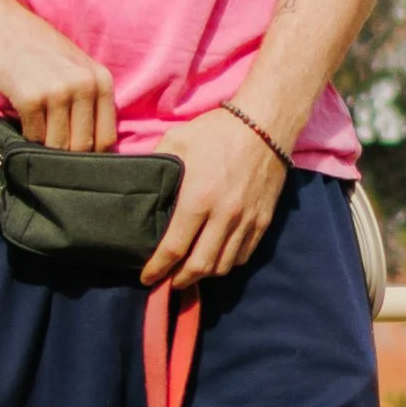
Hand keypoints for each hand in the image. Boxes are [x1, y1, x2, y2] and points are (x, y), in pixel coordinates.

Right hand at [0, 0, 116, 151]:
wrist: (1, 26)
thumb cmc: (39, 50)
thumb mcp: (77, 68)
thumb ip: (90, 101)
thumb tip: (94, 149)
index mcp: (101, 80)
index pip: (106, 138)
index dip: (91, 154)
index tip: (75, 156)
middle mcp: (84, 85)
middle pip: (83, 146)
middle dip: (67, 154)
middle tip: (53, 152)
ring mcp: (58, 92)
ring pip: (59, 146)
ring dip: (45, 147)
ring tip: (38, 133)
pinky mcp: (30, 98)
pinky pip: (34, 137)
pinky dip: (27, 137)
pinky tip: (23, 121)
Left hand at [143, 105, 285, 287]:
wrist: (265, 124)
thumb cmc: (216, 131)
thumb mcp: (176, 141)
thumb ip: (156, 166)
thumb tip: (140, 187)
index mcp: (198, 199)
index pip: (174, 248)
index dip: (158, 269)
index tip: (147, 278)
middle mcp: (224, 217)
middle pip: (200, 266)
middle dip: (180, 280)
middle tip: (167, 282)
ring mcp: (247, 221)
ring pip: (223, 265)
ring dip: (204, 275)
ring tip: (190, 273)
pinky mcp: (263, 221)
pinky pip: (243, 255)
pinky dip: (227, 264)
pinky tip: (216, 259)